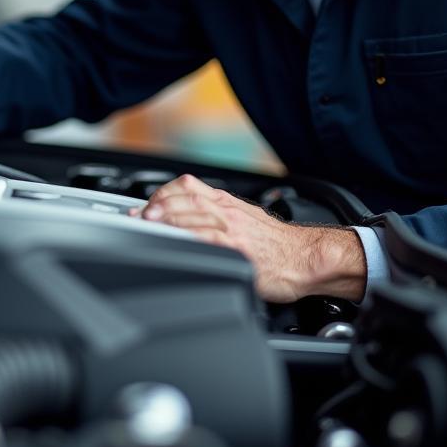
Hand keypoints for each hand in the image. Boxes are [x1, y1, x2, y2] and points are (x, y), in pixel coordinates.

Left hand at [132, 174, 365, 302]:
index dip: (162, 193)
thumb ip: (218, 218)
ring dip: (166, 217)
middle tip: (139, 215)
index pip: (188, 187)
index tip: (145, 204)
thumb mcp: (245, 221)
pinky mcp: (238, 249)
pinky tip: (173, 239)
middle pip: (185, 197)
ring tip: (148, 223)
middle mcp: (228, 211)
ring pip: (193, 213)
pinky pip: (207, 237)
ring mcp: (232, 229)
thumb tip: (189, 221)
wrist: (307, 259)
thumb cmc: (280, 246)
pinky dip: (186, 235)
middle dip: (157, 204)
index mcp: (227, 203)